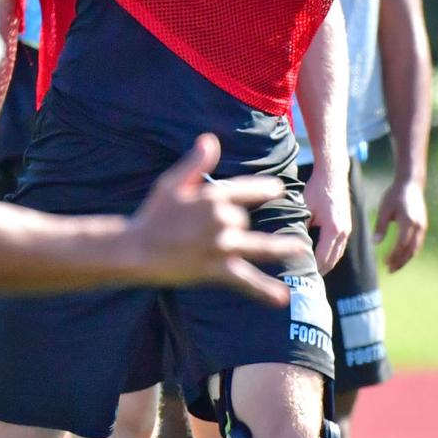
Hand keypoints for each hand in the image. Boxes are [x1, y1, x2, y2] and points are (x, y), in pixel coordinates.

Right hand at [129, 134, 304, 304]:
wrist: (137, 250)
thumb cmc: (153, 214)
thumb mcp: (172, 182)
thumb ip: (195, 163)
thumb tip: (210, 139)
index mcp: (212, 196)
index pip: (246, 189)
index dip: (264, 189)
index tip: (279, 189)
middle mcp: (221, 219)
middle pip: (244, 221)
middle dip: (235, 224)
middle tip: (208, 230)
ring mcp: (221, 246)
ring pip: (259, 246)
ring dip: (282, 248)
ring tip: (301, 249)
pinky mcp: (216, 269)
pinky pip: (245, 280)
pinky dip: (264, 290)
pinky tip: (282, 298)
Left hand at [304, 161, 351, 274]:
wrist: (333, 174)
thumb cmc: (316, 189)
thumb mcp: (304, 207)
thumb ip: (300, 227)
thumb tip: (290, 245)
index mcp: (333, 229)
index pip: (323, 258)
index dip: (312, 270)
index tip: (300, 279)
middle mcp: (344, 232)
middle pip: (332, 261)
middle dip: (319, 272)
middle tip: (304, 282)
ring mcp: (347, 230)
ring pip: (337, 255)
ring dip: (325, 265)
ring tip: (311, 274)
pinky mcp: (346, 226)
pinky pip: (339, 247)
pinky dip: (330, 255)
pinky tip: (319, 258)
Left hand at [373, 177, 427, 271]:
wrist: (411, 184)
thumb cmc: (394, 195)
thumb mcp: (384, 208)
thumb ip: (380, 226)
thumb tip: (375, 243)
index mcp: (408, 221)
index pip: (401, 245)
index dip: (394, 256)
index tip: (384, 263)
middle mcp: (418, 226)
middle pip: (410, 250)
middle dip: (400, 262)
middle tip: (389, 270)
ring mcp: (423, 227)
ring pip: (415, 248)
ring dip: (405, 259)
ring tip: (394, 266)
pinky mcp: (423, 226)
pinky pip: (418, 243)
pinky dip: (410, 252)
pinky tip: (401, 256)